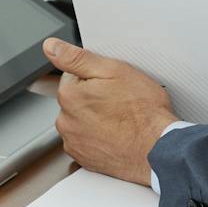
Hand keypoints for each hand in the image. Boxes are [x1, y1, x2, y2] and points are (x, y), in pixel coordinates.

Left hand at [45, 37, 176, 186]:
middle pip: (75, 99)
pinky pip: (86, 140)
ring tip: (119, 119)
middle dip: (93, 97)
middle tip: (118, 100)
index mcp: (69, 95)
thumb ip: (76, 58)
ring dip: (95, 118)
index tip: (110, 84)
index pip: (72, 75)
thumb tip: (51, 47)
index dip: (95, 76)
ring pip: (80, 120)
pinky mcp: (84, 159)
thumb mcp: (112, 70)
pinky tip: (116, 134)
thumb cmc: (142, 111)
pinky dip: (98, 137)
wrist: (157, 147)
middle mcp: (66, 121)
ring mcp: (74, 142)